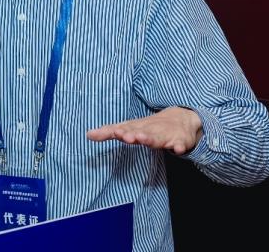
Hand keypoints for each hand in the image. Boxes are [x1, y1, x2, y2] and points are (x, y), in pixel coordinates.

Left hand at [85, 107, 202, 154]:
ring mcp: (165, 135)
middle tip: (125, 136)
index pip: (125, 129)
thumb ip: (108, 132)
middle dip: (132, 134)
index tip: (113, 132)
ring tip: (142, 139)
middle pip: (140, 132)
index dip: (119, 131)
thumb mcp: (129, 128)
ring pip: (157, 137)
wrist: (181, 119)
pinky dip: (179, 146)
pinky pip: (180, 145)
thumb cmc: (148, 126)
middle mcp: (149, 129)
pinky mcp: (179, 141)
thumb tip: (88, 134)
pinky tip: (178, 150)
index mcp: (136, 127)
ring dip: (150, 138)